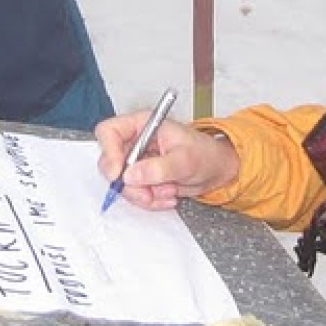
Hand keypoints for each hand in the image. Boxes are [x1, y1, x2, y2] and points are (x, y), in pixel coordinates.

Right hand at [93, 114, 238, 210]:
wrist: (216, 170)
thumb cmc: (205, 154)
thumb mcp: (185, 160)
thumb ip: (158, 167)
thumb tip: (131, 175)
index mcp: (143, 124)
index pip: (109, 132)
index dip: (109, 152)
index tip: (119, 173)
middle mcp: (135, 141)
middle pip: (110, 163)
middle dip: (130, 183)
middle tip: (148, 192)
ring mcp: (136, 161)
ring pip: (122, 184)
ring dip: (144, 195)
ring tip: (169, 190)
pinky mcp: (141, 179)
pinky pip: (134, 194)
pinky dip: (150, 200)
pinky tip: (168, 195)